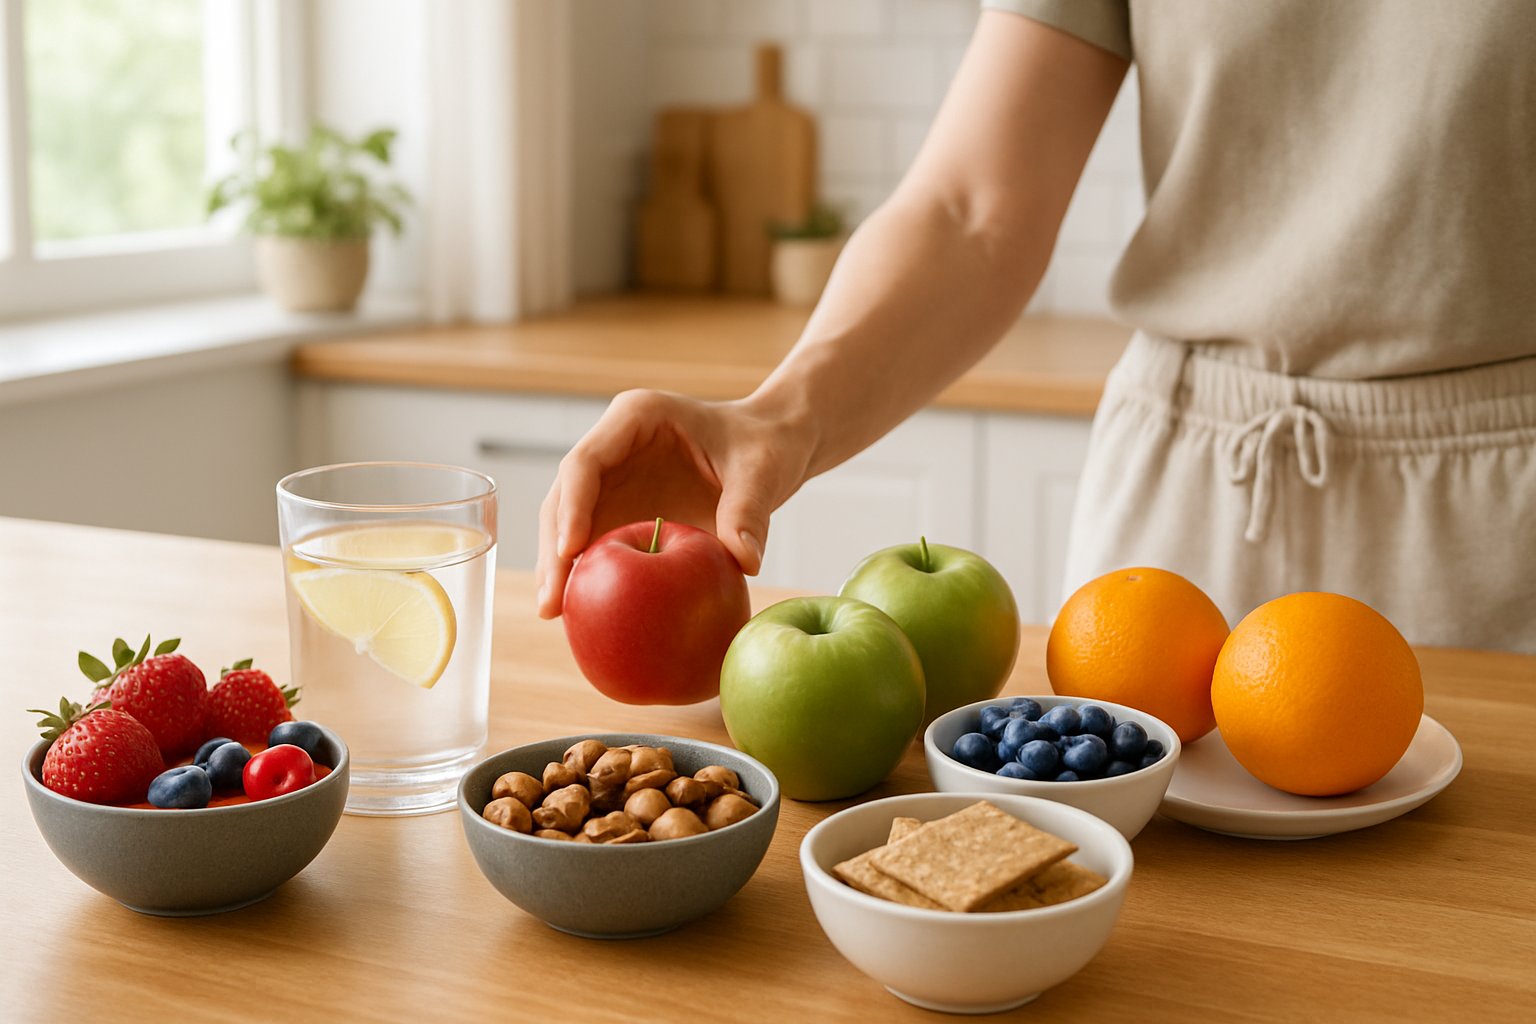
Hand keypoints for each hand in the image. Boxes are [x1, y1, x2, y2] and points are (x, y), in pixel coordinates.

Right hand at [535, 389, 810, 618]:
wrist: (771, 449)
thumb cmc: (766, 447)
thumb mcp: (762, 472)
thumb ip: (750, 511)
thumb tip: (745, 562)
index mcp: (635, 418)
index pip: (585, 462)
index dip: (571, 506)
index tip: (571, 551)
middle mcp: (613, 448)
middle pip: (565, 497)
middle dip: (554, 549)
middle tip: (550, 602)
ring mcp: (613, 480)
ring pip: (569, 523)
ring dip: (560, 568)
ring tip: (553, 614)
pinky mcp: (622, 509)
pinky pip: (596, 543)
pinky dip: (588, 574)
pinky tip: (585, 613)